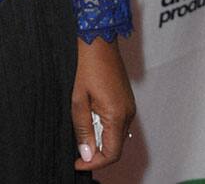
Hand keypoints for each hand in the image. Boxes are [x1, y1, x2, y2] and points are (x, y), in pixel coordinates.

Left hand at [72, 37, 135, 170]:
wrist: (98, 41)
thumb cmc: (87, 65)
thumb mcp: (78, 99)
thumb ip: (83, 128)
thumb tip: (86, 154)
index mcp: (117, 116)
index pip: (112, 153)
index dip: (95, 162)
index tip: (78, 164)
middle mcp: (128, 114)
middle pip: (115, 146)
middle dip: (96, 152)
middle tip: (76, 151)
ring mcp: (129, 107)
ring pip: (116, 135)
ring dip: (99, 139)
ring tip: (80, 134)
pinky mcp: (125, 101)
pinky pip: (117, 123)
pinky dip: (104, 128)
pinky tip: (89, 120)